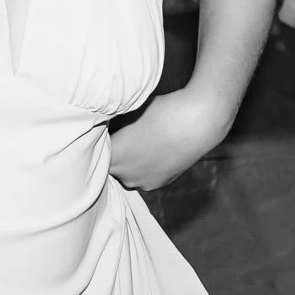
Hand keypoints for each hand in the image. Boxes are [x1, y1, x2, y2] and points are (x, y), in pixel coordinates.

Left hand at [109, 87, 234, 191]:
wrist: (199, 122)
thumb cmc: (162, 112)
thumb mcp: (130, 111)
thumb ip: (115, 125)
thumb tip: (106, 125)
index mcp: (115, 158)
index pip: (95, 153)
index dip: (97, 140)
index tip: (102, 129)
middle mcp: (127, 176)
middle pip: (110, 167)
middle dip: (113, 153)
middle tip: (119, 134)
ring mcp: (146, 182)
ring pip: (128, 174)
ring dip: (129, 162)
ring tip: (138, 141)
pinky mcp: (162, 182)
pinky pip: (145, 176)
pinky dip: (145, 165)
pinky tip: (152, 148)